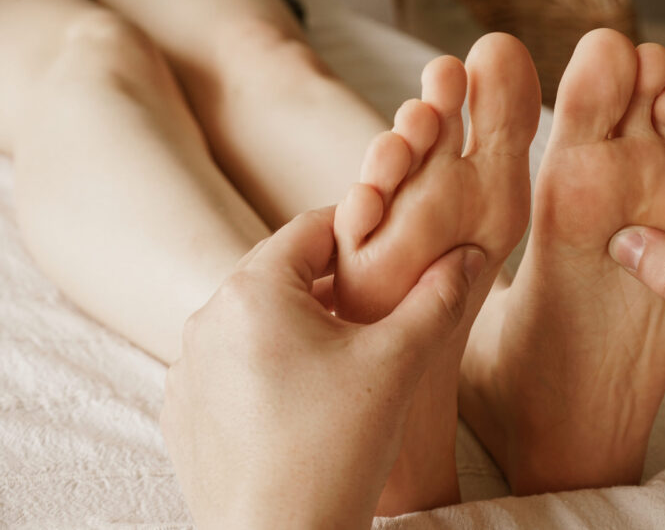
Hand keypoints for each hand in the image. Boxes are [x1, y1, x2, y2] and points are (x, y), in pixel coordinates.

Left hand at [160, 207, 485, 528]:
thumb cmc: (335, 450)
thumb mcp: (397, 364)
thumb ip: (437, 299)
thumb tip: (467, 255)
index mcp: (252, 290)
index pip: (312, 229)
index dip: (359, 233)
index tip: (392, 253)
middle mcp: (206, 318)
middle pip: (281, 274)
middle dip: (331, 283)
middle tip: (376, 307)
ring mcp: (187, 367)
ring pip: (255, 321)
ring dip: (297, 326)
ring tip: (342, 357)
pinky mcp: (183, 410)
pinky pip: (229, 365)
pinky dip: (265, 366)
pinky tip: (300, 398)